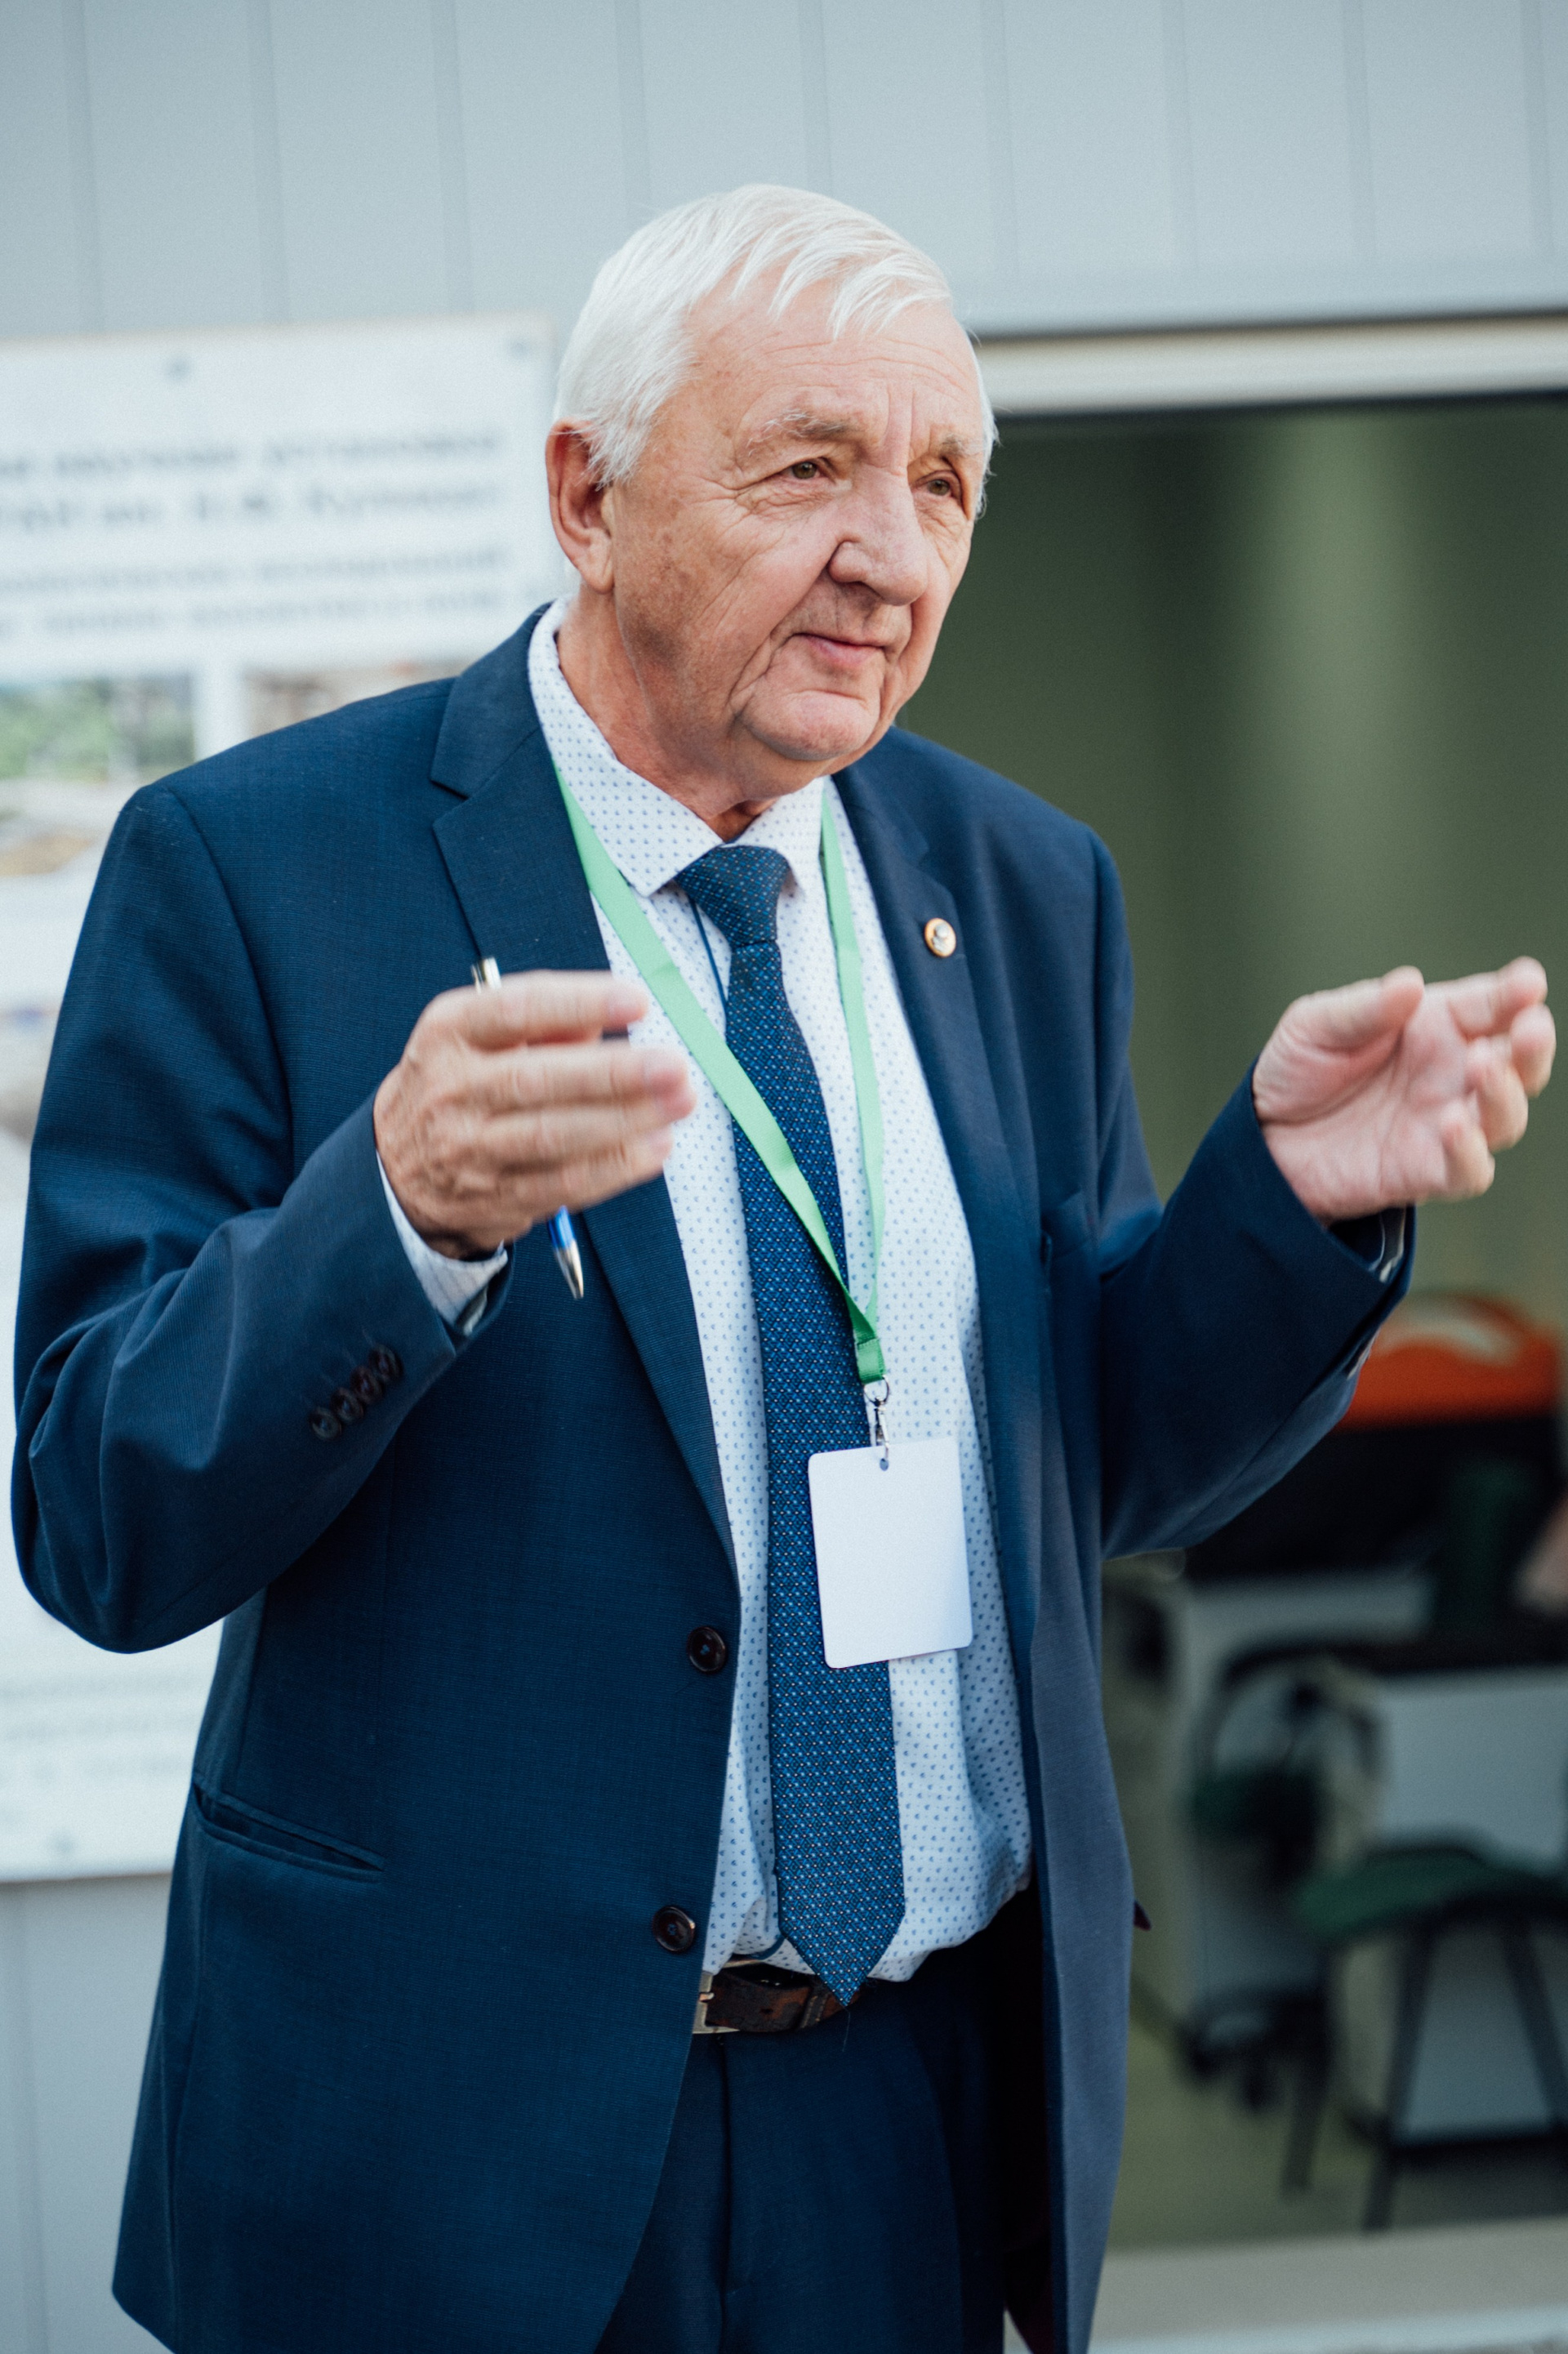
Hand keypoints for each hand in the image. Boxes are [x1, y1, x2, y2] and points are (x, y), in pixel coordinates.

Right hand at [374, 972, 695, 1257]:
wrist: (397, 1169)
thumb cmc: (461, 1084)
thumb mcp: (480, 1036)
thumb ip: (547, 1023)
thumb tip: (614, 1018)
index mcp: (450, 1031)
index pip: (516, 1010)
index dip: (579, 1004)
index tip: (638, 1000)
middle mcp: (454, 1088)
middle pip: (538, 1079)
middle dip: (614, 1073)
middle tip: (674, 1065)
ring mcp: (471, 1148)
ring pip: (554, 1136)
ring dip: (625, 1121)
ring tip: (678, 1104)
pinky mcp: (495, 1196)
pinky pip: (563, 1184)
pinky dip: (615, 1167)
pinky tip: (656, 1147)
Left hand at [1253, 958, 1554, 1222]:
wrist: (1265, 1138)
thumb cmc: (1300, 1071)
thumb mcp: (1315, 1026)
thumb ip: (1363, 1010)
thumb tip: (1409, 984)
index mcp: (1436, 1025)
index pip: (1490, 1006)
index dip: (1515, 994)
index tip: (1528, 983)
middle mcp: (1452, 1073)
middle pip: (1518, 1062)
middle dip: (1533, 1046)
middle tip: (1530, 1028)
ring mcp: (1446, 1124)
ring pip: (1505, 1116)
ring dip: (1505, 1093)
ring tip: (1483, 1068)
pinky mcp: (1428, 1172)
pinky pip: (1470, 1171)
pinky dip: (1471, 1152)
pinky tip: (1454, 1126)